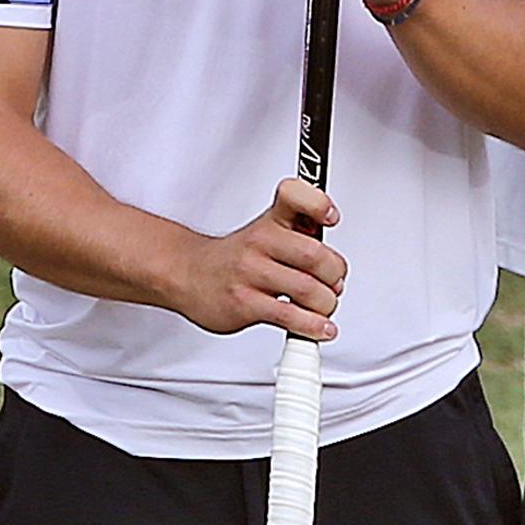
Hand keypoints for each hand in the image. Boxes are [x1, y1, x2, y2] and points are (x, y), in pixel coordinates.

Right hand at [175, 176, 345, 337]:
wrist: (187, 274)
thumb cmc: (236, 256)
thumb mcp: (267, 231)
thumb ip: (302, 239)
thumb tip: (337, 269)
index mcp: (271, 220)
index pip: (294, 196)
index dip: (318, 203)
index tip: (331, 218)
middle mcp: (261, 241)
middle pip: (314, 255)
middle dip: (335, 275)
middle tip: (335, 284)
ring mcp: (251, 272)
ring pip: (306, 289)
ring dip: (326, 303)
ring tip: (324, 307)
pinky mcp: (245, 303)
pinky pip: (288, 316)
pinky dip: (312, 326)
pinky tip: (320, 329)